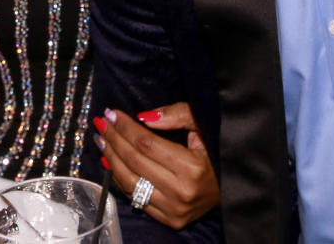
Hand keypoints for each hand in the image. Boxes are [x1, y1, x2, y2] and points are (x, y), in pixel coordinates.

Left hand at [94, 103, 218, 229]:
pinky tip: (111, 162)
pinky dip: (120, 179)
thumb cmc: (217, 150)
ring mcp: (174, 209)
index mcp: (192, 168)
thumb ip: (177, 115)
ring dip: (111, 158)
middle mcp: (181, 192)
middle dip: (114, 139)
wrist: (232, 186)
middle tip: (101, 122)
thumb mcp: (203, 125)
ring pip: (130, 182)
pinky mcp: (169, 219)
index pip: (147, 144)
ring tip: (102, 139)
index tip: (112, 113)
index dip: (126, 127)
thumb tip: (143, 116)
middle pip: (135, 161)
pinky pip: (135, 197)